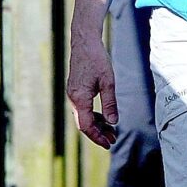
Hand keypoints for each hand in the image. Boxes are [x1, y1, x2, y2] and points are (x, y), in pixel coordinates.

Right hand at [66, 21, 119, 148]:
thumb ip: (110, 103)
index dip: (97, 136)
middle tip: (113, 140)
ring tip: (112, 131)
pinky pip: (83, 108)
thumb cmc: (97, 60)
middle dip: (98, 134)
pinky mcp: (76, 90)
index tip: (109, 143)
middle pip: (84, 124)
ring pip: (83, 117)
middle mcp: (73, 98)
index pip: (86, 125)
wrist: (85, 43)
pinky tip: (105, 118)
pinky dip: (94, 115)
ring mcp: (73, 94)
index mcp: (79, 98)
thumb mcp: (108, 82)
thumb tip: (113, 122)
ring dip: (97, 125)